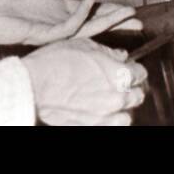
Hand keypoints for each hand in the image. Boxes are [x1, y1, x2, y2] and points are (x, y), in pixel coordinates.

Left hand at [0, 0, 140, 46]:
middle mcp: (54, 20)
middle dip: (114, 20)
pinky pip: (64, 28)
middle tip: (137, 18)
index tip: (126, 8)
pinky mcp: (38, 34)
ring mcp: (47, 29)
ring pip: (84, 28)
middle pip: (92, 22)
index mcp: (52, 7)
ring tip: (125, 13)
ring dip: (105, 21)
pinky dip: (79, 17)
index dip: (106, 9)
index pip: (86, 11)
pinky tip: (89, 2)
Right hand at [23, 39, 147, 125]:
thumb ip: (107, 52)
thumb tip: (121, 56)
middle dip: (131, 88)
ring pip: (127, 115)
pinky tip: (100, 113)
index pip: (140, 73)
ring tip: (110, 101)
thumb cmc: (55, 62)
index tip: (128, 68)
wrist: (33, 86)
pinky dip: (110, 120)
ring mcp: (105, 116)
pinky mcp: (93, 127)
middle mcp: (117, 97)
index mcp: (118, 74)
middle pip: (137, 95)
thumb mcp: (83, 45)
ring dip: (122, 108)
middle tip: (119, 83)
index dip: (134, 69)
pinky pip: (112, 126)